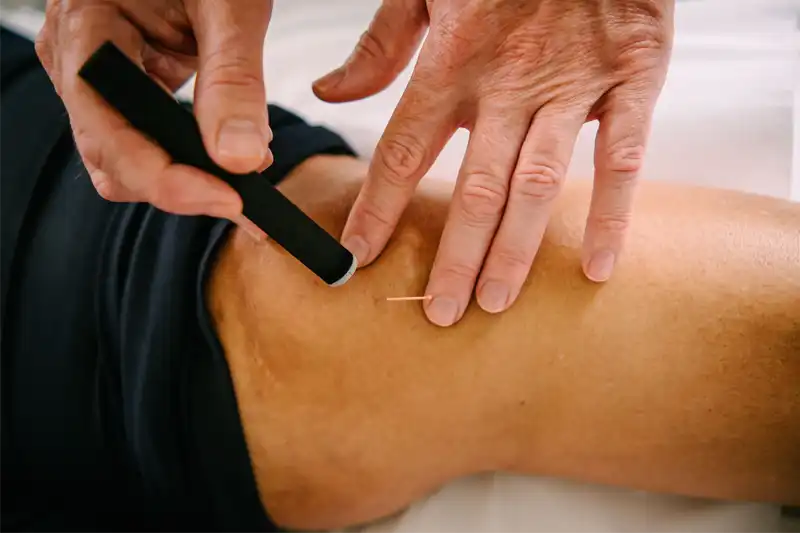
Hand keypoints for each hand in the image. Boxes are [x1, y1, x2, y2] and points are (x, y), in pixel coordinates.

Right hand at [36, 0, 273, 219]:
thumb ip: (233, 80)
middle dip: (181, 188)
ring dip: (184, 179)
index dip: (165, 178)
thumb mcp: (229, 4)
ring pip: (126, 161)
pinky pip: (145, 140)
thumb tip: (241, 159)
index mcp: (86, 28)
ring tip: (245, 177)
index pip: (109, 130)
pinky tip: (230, 154)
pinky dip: (187, 159)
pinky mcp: (126, 86)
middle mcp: (78, 60)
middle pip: (113, 160)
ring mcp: (98, 77)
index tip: (229, 198)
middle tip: (249, 202)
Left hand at [314, 0, 673, 326]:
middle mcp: (508, 84)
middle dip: (453, 254)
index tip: (357, 258)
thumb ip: (380, 46)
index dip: (377, 208)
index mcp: (454, 61)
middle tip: (440, 312)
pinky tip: (600, 266)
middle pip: (472, 186)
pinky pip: (624, 158)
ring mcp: (572, 87)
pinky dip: (614, 215)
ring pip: (539, 184)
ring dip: (517, 249)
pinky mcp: (631, 82)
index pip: (402, 150)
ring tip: (495, 301)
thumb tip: (328, 93)